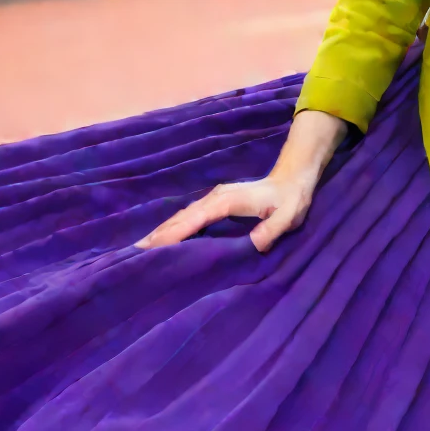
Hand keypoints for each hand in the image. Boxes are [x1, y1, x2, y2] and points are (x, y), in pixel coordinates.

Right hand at [137, 108, 348, 252]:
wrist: (293, 178)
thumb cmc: (292, 199)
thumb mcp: (289, 215)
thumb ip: (273, 229)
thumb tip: (255, 243)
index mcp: (228, 201)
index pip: (196, 219)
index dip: (175, 232)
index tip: (154, 245)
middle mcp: (216, 198)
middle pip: (182, 217)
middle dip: (160, 233)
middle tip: (135, 252)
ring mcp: (214, 199)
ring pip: (183, 215)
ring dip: (163, 230)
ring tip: (141, 247)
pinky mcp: (216, 203)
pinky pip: (190, 216)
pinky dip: (174, 227)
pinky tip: (164, 238)